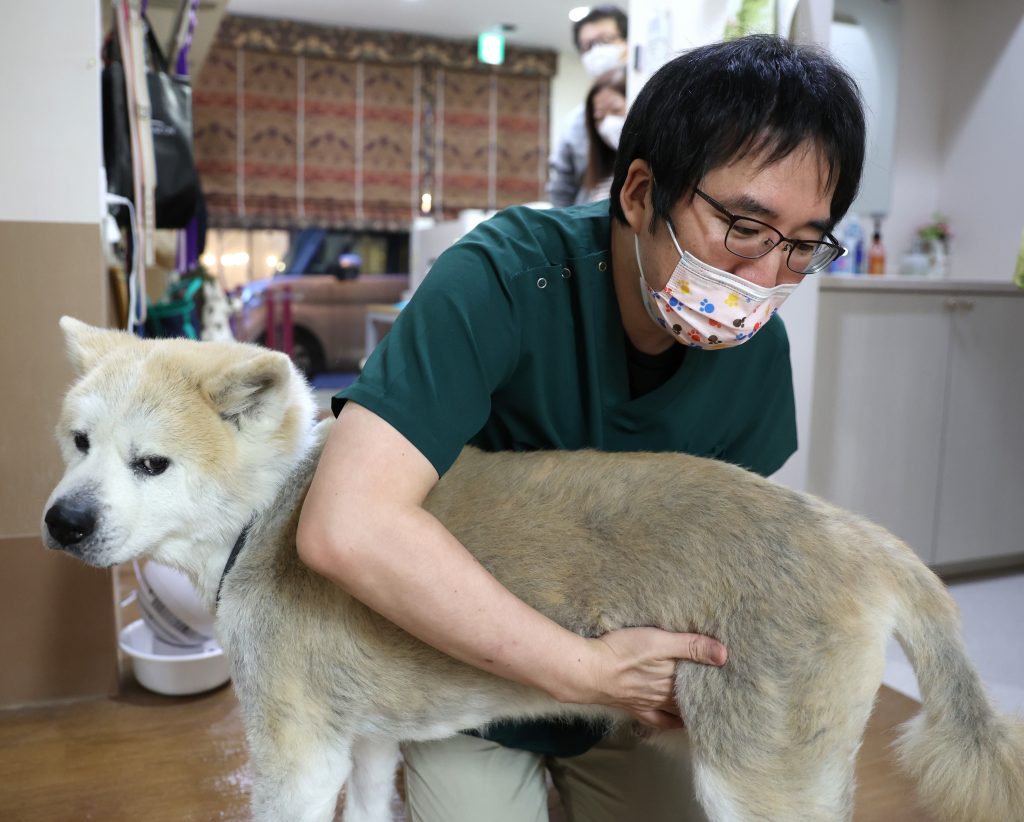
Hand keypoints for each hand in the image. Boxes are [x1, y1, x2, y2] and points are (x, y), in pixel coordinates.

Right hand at [562, 627, 727, 728]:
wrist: (588, 671)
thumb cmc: (623, 652)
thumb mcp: (658, 641)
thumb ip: (690, 646)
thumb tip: (724, 655)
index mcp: (672, 680)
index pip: (701, 685)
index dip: (716, 682)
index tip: (731, 681)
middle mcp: (664, 696)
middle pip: (690, 699)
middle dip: (706, 697)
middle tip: (723, 694)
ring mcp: (648, 703)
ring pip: (677, 710)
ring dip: (691, 708)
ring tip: (707, 707)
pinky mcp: (633, 707)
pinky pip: (657, 720)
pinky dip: (670, 722)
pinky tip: (676, 723)